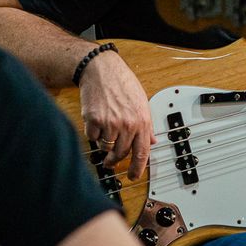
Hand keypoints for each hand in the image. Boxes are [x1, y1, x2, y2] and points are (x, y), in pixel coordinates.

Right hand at [79, 50, 155, 178]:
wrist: (101, 69)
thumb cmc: (121, 82)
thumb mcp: (141, 102)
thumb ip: (147, 124)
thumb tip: (152, 141)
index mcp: (142, 121)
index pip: (143, 153)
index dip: (137, 169)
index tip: (132, 176)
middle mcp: (127, 124)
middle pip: (121, 154)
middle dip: (115, 160)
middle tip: (110, 161)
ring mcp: (110, 123)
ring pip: (105, 147)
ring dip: (104, 144)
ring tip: (103, 133)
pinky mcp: (94, 120)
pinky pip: (92, 137)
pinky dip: (93, 133)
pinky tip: (96, 120)